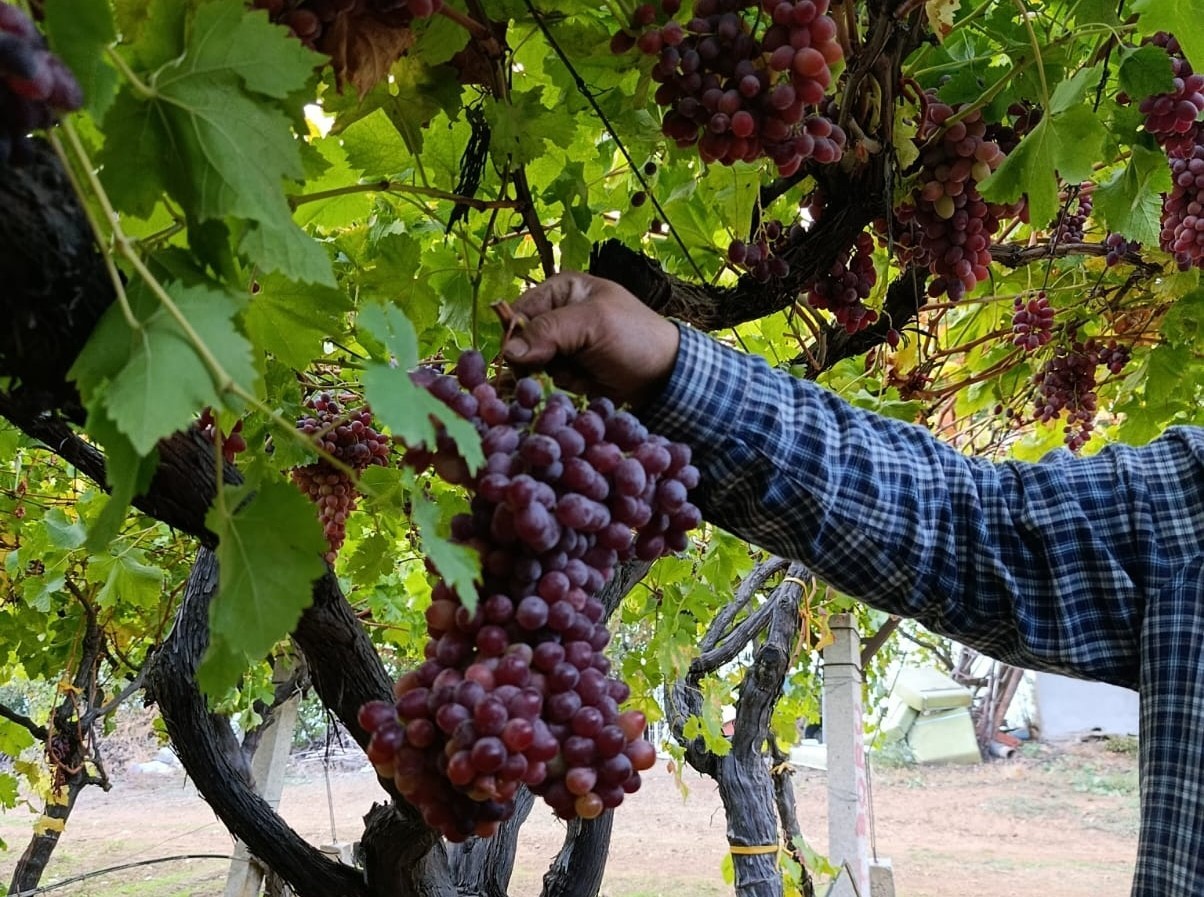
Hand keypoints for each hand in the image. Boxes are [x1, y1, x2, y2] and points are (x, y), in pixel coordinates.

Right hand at [503, 272, 679, 408]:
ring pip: (533, 367)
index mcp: (561, 290)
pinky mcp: (569, 372)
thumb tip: (508, 350)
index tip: (526, 359)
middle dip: (536, 361)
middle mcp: (558, 316)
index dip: (516, 336)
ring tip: (579, 376)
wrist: (666, 376)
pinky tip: (581, 385)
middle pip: (522, 343)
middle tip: (558, 369)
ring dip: (550, 378)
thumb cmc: (636, 338)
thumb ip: (550, 331)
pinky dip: (560, 388)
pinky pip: (548, 383)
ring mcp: (563, 346)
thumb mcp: (594, 324)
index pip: (519, 312)